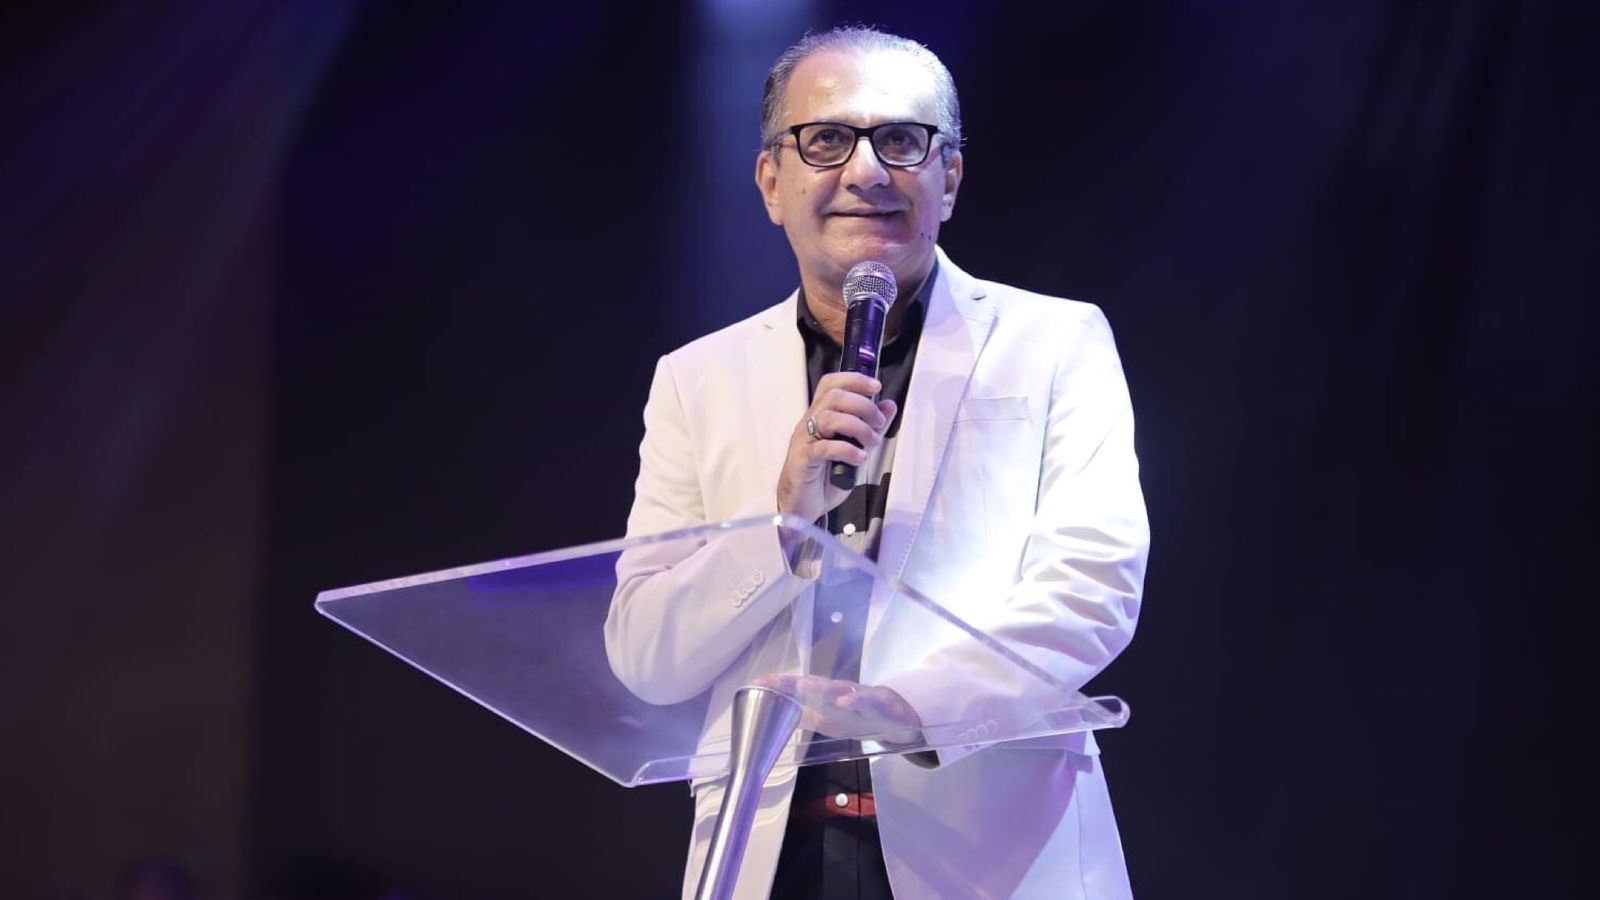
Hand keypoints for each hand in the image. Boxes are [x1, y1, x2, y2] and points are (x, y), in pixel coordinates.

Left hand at [754, 674, 922, 745]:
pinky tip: (847, 702)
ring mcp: (863, 697)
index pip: (801, 690)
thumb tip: (773, 715)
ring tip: (804, 684)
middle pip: (817, 686)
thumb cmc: (859, 716)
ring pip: (842, 690)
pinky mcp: (883, 705)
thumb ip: (803, 716)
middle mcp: (843, 693)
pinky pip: (871, 702)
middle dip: (795, 684)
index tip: (758, 682)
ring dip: (822, 688)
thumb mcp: (829, 720)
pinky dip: (859, 701)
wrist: (900, 717)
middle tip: (774, 682)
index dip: (781, 686)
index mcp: (828, 699)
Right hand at [776, 372, 896, 524]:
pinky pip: (823, 447)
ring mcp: (803, 441)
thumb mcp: (855, 449)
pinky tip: (859, 458)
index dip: (853, 380)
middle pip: (833, 397)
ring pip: (828, 418)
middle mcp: (809, 423)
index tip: (876, 386)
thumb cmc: (824, 478)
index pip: (830, 385)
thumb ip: (871, 428)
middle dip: (862, 404)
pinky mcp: (801, 460)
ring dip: (857, 426)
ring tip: (872, 441)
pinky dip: (846, 450)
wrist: (803, 508)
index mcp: (819, 417)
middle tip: (879, 421)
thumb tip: (889, 405)